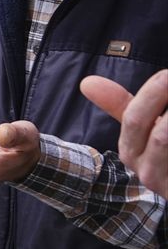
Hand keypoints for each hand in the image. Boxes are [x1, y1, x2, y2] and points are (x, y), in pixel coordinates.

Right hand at [81, 71, 167, 196]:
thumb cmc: (165, 159)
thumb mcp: (145, 131)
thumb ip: (120, 106)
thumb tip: (87, 82)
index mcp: (131, 153)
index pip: (134, 118)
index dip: (153, 93)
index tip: (167, 75)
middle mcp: (147, 173)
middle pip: (159, 135)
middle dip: (167, 103)